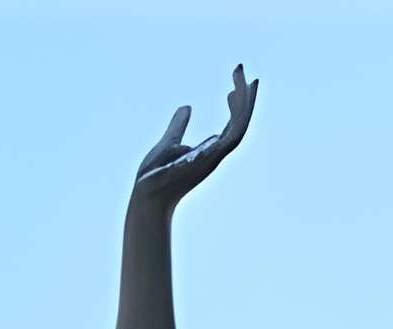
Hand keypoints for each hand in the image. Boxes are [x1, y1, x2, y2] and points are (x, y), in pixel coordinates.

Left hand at [129, 66, 256, 217]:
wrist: (147, 195)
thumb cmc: (155, 177)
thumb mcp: (169, 141)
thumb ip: (179, 125)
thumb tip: (187, 107)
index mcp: (208, 150)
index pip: (230, 126)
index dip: (235, 106)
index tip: (233, 86)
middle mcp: (215, 153)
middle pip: (239, 123)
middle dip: (244, 98)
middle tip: (240, 70)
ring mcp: (214, 157)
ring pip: (240, 126)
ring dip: (245, 102)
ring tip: (242, 77)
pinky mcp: (210, 158)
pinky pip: (232, 134)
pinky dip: (237, 115)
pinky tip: (233, 93)